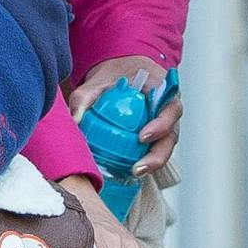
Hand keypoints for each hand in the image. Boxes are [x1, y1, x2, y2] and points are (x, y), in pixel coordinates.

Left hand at [66, 55, 183, 176]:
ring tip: (134, 172)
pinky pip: (155, 150)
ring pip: (165, 147)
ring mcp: (165, 125)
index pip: (170, 109)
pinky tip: (130, 170)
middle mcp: (168, 110)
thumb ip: (85, 97)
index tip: (142, 137)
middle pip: (171, 135)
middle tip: (138, 167)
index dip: (161, 125)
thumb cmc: (116, 75)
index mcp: (163, 90)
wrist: (122, 75)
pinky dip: (145, 161)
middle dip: (158, 155)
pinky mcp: (157, 136)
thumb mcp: (98, 81)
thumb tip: (75, 121)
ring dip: (152, 163)